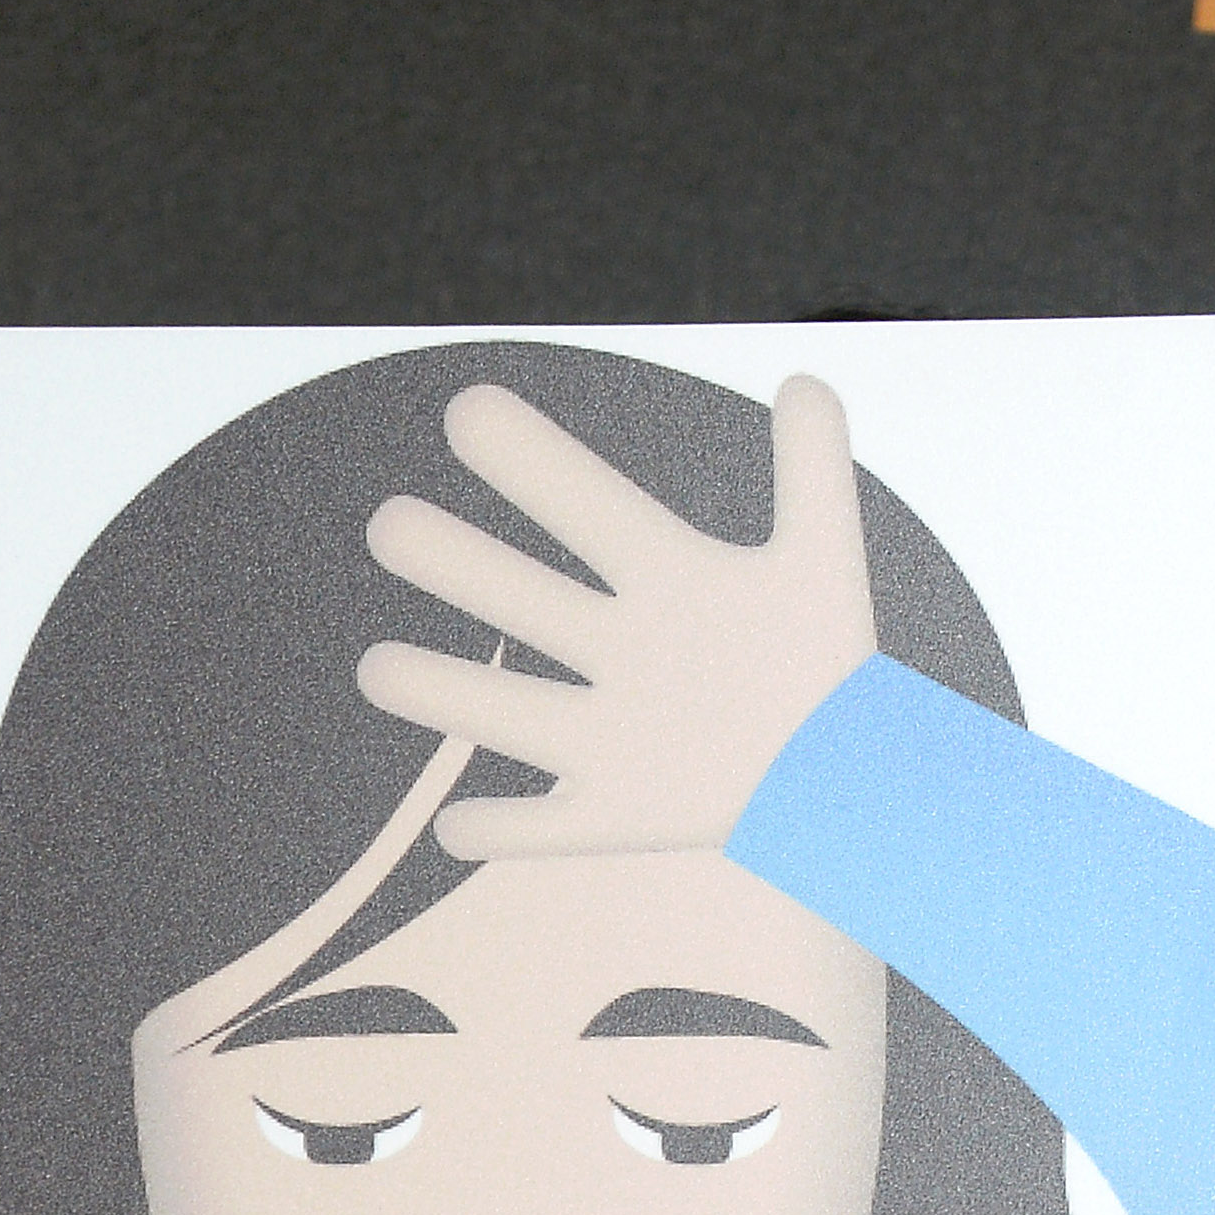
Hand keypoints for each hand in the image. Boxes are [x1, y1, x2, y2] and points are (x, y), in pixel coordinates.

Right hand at [356, 373, 876, 858]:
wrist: (839, 773)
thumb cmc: (823, 666)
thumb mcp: (826, 561)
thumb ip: (815, 470)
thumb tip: (805, 381)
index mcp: (663, 579)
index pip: (590, 508)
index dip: (538, 461)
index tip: (469, 411)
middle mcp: (621, 651)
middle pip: (526, 601)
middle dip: (460, 566)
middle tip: (390, 526)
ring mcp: (613, 736)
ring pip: (513, 714)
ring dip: (446, 695)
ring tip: (376, 670)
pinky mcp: (620, 814)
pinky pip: (550, 827)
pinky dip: (504, 832)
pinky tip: (453, 830)